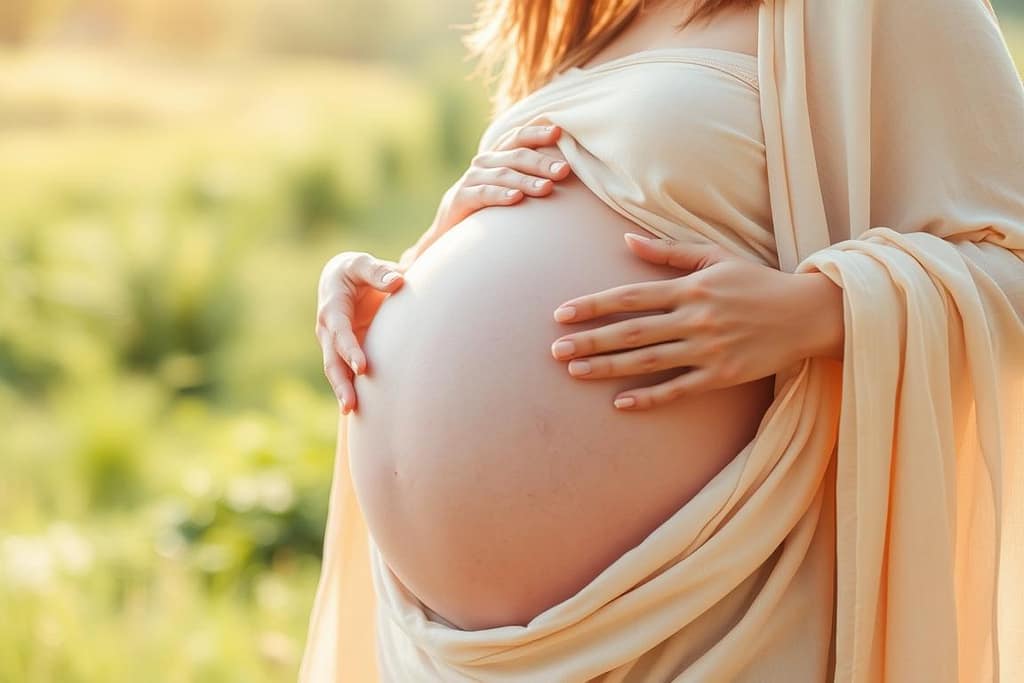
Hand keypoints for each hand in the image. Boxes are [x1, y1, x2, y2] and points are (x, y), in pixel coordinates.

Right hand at [315, 251, 404, 413]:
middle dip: (341, 382)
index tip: (362, 367)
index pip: (340, 332)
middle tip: (350, 403)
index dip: (350, 349)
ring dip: (342, 391)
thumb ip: (378, 272)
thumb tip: (397, 282)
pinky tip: (359, 410)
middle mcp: (328, 330)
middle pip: (332, 360)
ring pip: (336, 371)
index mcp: (332, 309)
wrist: (342, 279)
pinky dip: (350, 389)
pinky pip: (345, 372)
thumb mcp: (362, 263)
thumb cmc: (355, 270)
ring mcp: (334, 344)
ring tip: (350, 411)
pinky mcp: (344, 352)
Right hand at [431, 124, 571, 236]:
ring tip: (547, 188)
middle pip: (516, 156)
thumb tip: (568, 170)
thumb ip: (530, 174)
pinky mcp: (462, 197)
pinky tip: (516, 198)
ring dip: (527, 181)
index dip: (537, 132)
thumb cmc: (490, 203)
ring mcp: (472, 178)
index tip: (558, 133)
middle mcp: (484, 162)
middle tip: (564, 171)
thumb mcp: (509, 184)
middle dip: (542, 163)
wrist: (451, 224)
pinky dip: (501, 195)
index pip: (518, 136)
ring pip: (503, 175)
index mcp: (497, 154)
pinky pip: (484, 194)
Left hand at [549, 232, 844, 409]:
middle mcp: (695, 318)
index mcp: (690, 287)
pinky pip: (678, 389)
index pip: (631, 296)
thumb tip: (626, 239)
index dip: (594, 305)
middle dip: (590, 340)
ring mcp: (708, 349)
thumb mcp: (715, 257)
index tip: (562, 313)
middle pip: (632, 331)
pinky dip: (649, 397)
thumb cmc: (756, 282)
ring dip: (608, 367)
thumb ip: (668, 253)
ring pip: (648, 361)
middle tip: (555, 350)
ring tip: (575, 372)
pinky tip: (620, 402)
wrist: (806, 313)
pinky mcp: (722, 375)